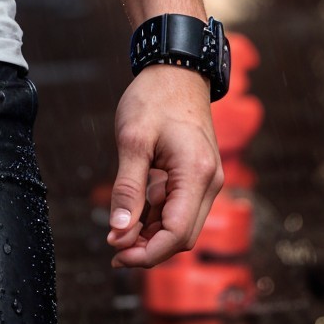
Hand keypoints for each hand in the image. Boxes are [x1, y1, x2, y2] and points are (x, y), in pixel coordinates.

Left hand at [105, 66, 222, 268]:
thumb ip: (127, 188)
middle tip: (113, 246)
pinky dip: (156, 216)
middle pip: (181, 236)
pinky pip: (179, 207)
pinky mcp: (198, 176)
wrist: (176, 69)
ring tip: (118, 232)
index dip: (147, 252)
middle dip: (148, 248)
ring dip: (151, 234)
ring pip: (180, 224)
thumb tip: (118, 232)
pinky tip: (133, 214)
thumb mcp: (132, 139)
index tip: (116, 253)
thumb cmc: (153, 97)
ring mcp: (207, 180)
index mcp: (197, 174)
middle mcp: (210, 182)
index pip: (176, 234)